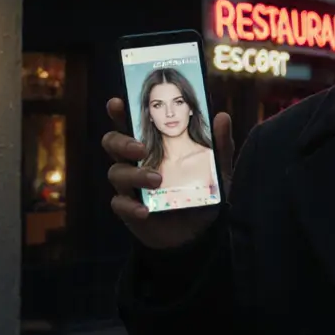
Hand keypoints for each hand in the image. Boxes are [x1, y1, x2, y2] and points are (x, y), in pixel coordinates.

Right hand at [103, 97, 234, 249]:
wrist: (199, 232)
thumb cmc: (202, 192)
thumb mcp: (217, 169)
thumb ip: (219, 145)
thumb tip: (222, 116)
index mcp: (152, 144)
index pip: (130, 123)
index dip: (119, 112)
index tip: (117, 102)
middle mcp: (135, 161)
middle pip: (112, 143)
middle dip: (122, 141)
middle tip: (141, 147)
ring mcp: (130, 186)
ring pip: (116, 172)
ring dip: (135, 174)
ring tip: (156, 180)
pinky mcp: (129, 209)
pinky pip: (119, 204)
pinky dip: (130, 207)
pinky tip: (145, 211)